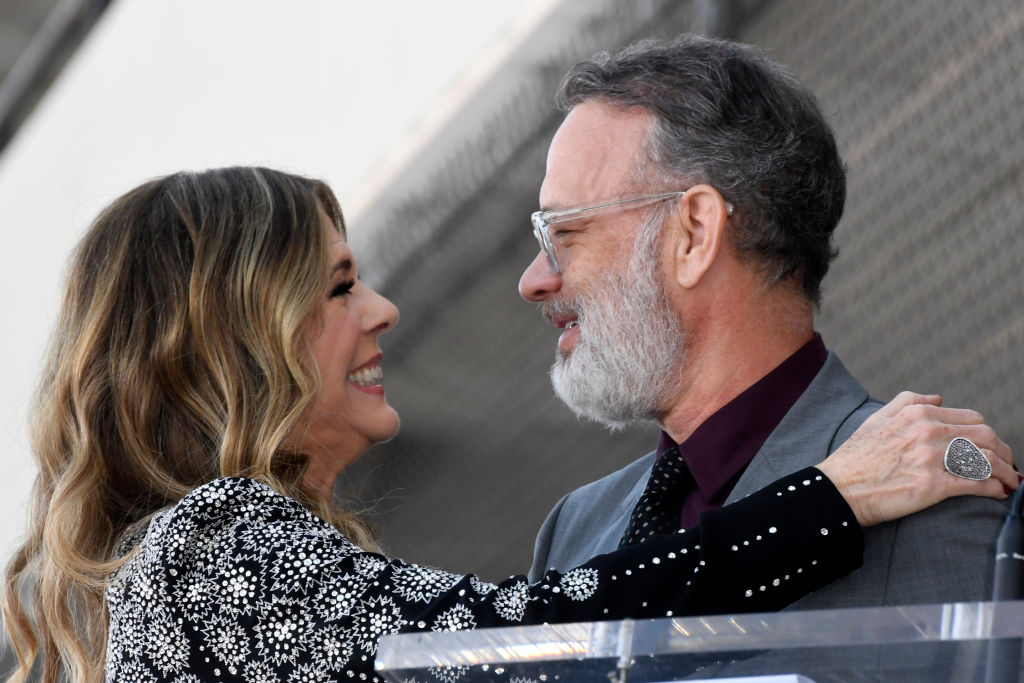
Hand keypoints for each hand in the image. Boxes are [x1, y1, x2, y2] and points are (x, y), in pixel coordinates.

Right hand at [816, 391, 1016, 526]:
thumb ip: (908, 400)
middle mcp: (927, 432)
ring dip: (1005, 472)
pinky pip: (976, 484)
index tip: (994, 447)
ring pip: (986, 460)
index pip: (971, 418)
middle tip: (1009, 465)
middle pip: (986, 437)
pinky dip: (993, 489)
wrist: (839, 489)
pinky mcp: (933, 486)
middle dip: (1004, 452)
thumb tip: (939, 397)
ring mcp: (931, 459)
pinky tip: (998, 493)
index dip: (989, 434)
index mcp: (917, 414)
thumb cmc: (855, 457)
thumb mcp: (877, 418)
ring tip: (1010, 482)